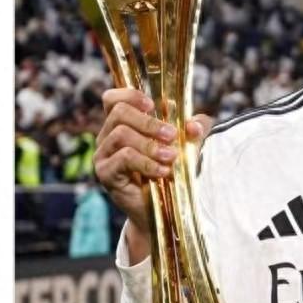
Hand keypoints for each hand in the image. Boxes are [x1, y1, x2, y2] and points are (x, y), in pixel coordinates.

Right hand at [94, 87, 211, 260]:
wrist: (165, 207)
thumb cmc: (173, 169)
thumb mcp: (190, 144)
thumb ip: (198, 129)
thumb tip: (195, 125)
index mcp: (124, 124)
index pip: (113, 99)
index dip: (129, 95)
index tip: (152, 105)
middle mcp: (108, 136)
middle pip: (119, 113)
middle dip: (149, 122)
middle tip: (172, 135)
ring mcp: (104, 155)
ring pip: (121, 135)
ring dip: (150, 145)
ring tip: (171, 157)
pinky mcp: (106, 173)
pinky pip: (123, 159)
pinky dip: (146, 163)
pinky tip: (163, 171)